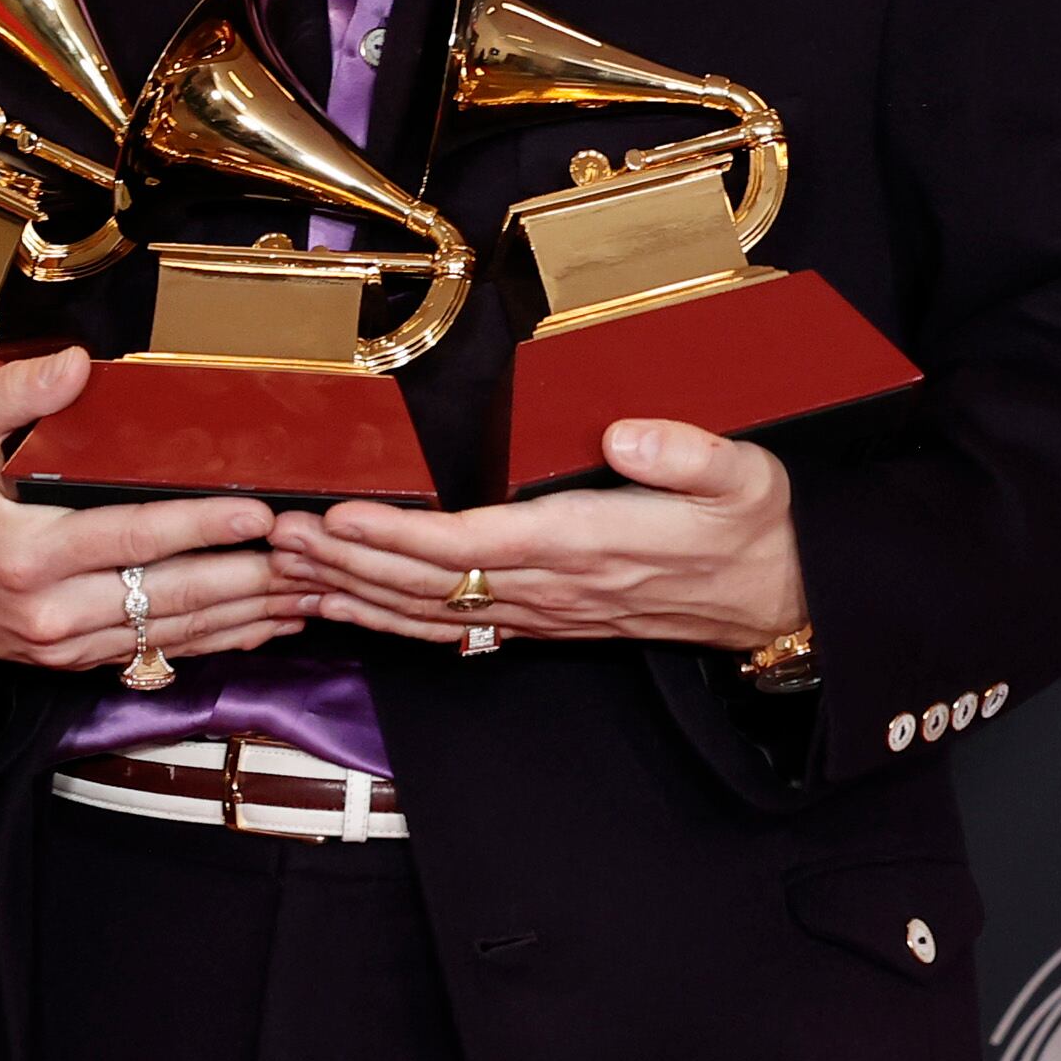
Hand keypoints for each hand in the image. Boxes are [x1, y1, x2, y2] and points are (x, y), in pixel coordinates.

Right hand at [0, 348, 312, 669]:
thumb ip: (16, 394)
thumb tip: (77, 365)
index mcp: (23, 552)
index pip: (132, 538)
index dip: (201, 527)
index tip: (258, 513)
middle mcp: (48, 611)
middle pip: (168, 597)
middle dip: (248, 579)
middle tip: (311, 559)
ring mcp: (61, 644)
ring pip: (170, 633)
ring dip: (245, 616)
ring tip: (308, 594)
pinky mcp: (68, 660)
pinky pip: (153, 652)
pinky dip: (213, 641)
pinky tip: (258, 625)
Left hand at [271, 418, 807, 650]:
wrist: (782, 601)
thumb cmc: (756, 529)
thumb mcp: (746, 476)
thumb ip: (687, 454)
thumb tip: (625, 435)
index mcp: (591, 544)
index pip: (477, 547)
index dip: (404, 537)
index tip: (344, 514)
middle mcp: (557, 588)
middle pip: (432, 583)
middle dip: (350, 562)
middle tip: (279, 536)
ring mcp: (547, 611)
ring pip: (433, 612)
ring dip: (357, 591)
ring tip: (290, 568)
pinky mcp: (547, 620)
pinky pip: (455, 625)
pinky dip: (394, 617)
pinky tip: (353, 607)